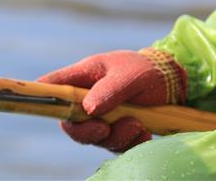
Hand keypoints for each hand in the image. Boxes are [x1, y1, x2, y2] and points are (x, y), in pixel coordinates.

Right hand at [37, 49, 186, 152]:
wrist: (175, 83)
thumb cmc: (148, 70)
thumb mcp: (131, 75)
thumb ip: (109, 90)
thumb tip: (88, 108)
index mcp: (85, 76)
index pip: (54, 86)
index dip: (42, 96)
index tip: (41, 106)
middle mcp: (88, 98)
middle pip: (70, 122)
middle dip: (87, 131)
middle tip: (105, 129)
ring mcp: (101, 116)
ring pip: (94, 137)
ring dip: (115, 136)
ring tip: (138, 125)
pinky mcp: (116, 130)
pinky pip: (115, 145)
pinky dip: (129, 142)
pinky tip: (144, 132)